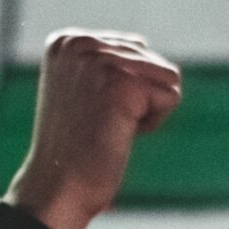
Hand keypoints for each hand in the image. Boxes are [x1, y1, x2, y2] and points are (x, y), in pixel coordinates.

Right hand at [4, 31, 181, 228]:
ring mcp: (102, 60)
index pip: (134, 49)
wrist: (57, 187)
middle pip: (151, 60)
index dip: (123, 90)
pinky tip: (118, 134)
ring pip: (166, 76)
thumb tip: (141, 46)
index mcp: (67, 41)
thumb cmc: (73, 149)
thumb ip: (107, 62)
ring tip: (108, 128)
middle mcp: (81, 43)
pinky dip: (152, 122)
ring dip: (146, 111)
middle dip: (137, 99)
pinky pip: (171, 95)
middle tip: (98, 125)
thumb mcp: (82, 91)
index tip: (90, 113)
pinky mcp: (124, 83)